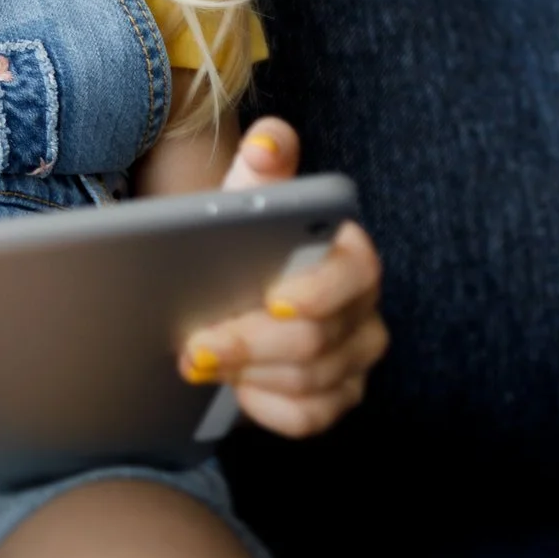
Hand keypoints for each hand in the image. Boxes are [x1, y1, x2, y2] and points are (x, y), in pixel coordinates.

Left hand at [176, 116, 389, 436]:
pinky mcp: (338, 394)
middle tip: (194, 344)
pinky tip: (236, 389)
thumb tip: (268, 141)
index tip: (272, 300)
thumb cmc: (241, 233)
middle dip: (251, 343)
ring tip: (200, 360)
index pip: (356, 276)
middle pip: (318, 340)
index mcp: (350, 255)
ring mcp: (355, 355)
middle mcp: (363, 308)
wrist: (225, 281)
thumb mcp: (247, 195)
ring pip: (311, 382)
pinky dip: (267, 407)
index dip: (319, 293)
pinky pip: (312, 416)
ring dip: (249, 374)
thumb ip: (264, 164)